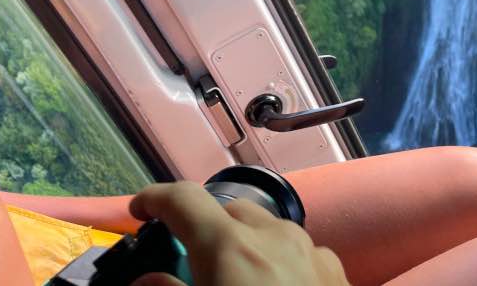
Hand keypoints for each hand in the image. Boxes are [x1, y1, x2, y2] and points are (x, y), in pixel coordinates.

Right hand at [128, 181, 348, 285]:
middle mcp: (274, 236)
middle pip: (229, 210)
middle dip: (203, 227)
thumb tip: (147, 280)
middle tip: (185, 260)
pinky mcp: (336, 270)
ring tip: (232, 280)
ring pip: (268, 228)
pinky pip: (298, 251)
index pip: (184, 199)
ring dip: (243, 243)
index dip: (155, 200)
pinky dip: (277, 261)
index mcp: (231, 247)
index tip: (140, 212)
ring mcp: (311, 249)